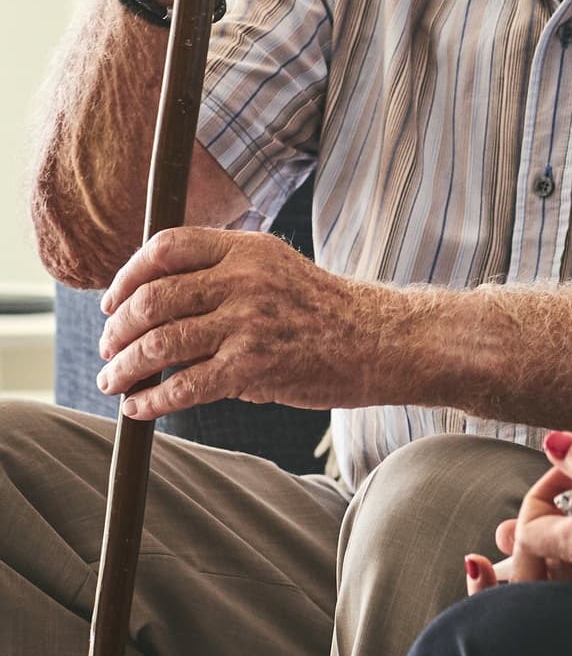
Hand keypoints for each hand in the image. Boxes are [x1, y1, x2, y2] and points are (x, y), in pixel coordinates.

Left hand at [96, 227, 392, 417]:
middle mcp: (244, 279)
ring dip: (124, 366)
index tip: (112, 302)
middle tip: (108, 348)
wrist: (380, 340)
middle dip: (118, 328)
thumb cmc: (326, 311)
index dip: (127, 275)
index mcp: (248, 248)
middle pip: (153, 297)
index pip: (166, 247)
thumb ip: (226, 274)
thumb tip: (159, 300)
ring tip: (113, 380)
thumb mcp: (277, 269)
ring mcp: (248, 323)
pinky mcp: (253, 367)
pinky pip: (184, 386)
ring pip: (160, 343)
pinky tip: (139, 408)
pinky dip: (151, 400)